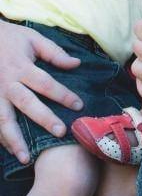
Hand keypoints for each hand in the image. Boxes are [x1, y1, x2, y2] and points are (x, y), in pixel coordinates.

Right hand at [0, 21, 81, 162]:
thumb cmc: (10, 38)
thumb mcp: (33, 38)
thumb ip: (54, 52)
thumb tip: (76, 64)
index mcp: (21, 67)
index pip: (46, 83)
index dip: (63, 95)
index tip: (78, 106)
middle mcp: (6, 83)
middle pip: (26, 104)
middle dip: (43, 119)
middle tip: (59, 133)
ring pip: (3, 120)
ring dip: (14, 140)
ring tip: (26, 157)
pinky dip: (0, 138)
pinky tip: (9, 151)